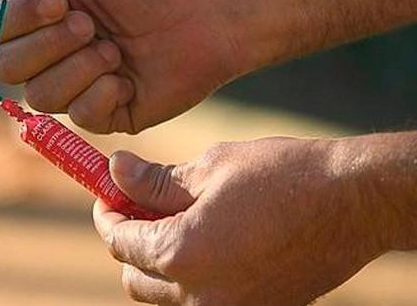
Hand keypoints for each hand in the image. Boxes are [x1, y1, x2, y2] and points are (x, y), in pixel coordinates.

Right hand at [0, 0, 259, 133]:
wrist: (208, 8)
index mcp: (43, 14)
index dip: (14, 21)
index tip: (57, 0)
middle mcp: (53, 52)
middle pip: (6, 68)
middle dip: (46, 45)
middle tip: (89, 22)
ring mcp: (78, 85)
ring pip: (40, 96)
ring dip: (77, 68)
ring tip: (115, 49)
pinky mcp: (107, 113)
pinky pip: (80, 116)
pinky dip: (102, 93)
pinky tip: (129, 77)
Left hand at [92, 138, 403, 304]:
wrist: (353, 202)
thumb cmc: (282, 176)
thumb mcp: (209, 169)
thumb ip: (154, 181)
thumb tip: (115, 171)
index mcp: (181, 256)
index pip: (118, 242)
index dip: (107, 214)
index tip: (108, 194)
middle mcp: (200, 296)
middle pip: (135, 278)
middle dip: (128, 241)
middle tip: (138, 205)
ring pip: (165, 295)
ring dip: (157, 262)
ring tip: (174, 219)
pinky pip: (200, 300)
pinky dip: (190, 276)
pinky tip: (206, 238)